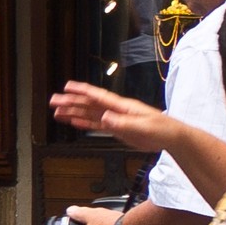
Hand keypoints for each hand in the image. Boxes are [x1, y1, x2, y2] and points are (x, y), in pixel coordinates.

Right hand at [51, 81, 187, 158]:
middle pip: (90, 105)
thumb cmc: (162, 129)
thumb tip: (105, 118)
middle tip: (54, 101)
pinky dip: (84, 123)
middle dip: (71, 102)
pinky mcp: (118, 129)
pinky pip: (97, 125)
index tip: (67, 86)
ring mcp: (116, 119)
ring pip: (90, 114)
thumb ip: (123, 124)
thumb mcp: (143, 127)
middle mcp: (116, 110)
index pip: (99, 96)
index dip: (82, 91)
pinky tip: (74, 122)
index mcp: (123, 106)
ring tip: (57, 112)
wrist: (171, 138)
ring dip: (74, 113)